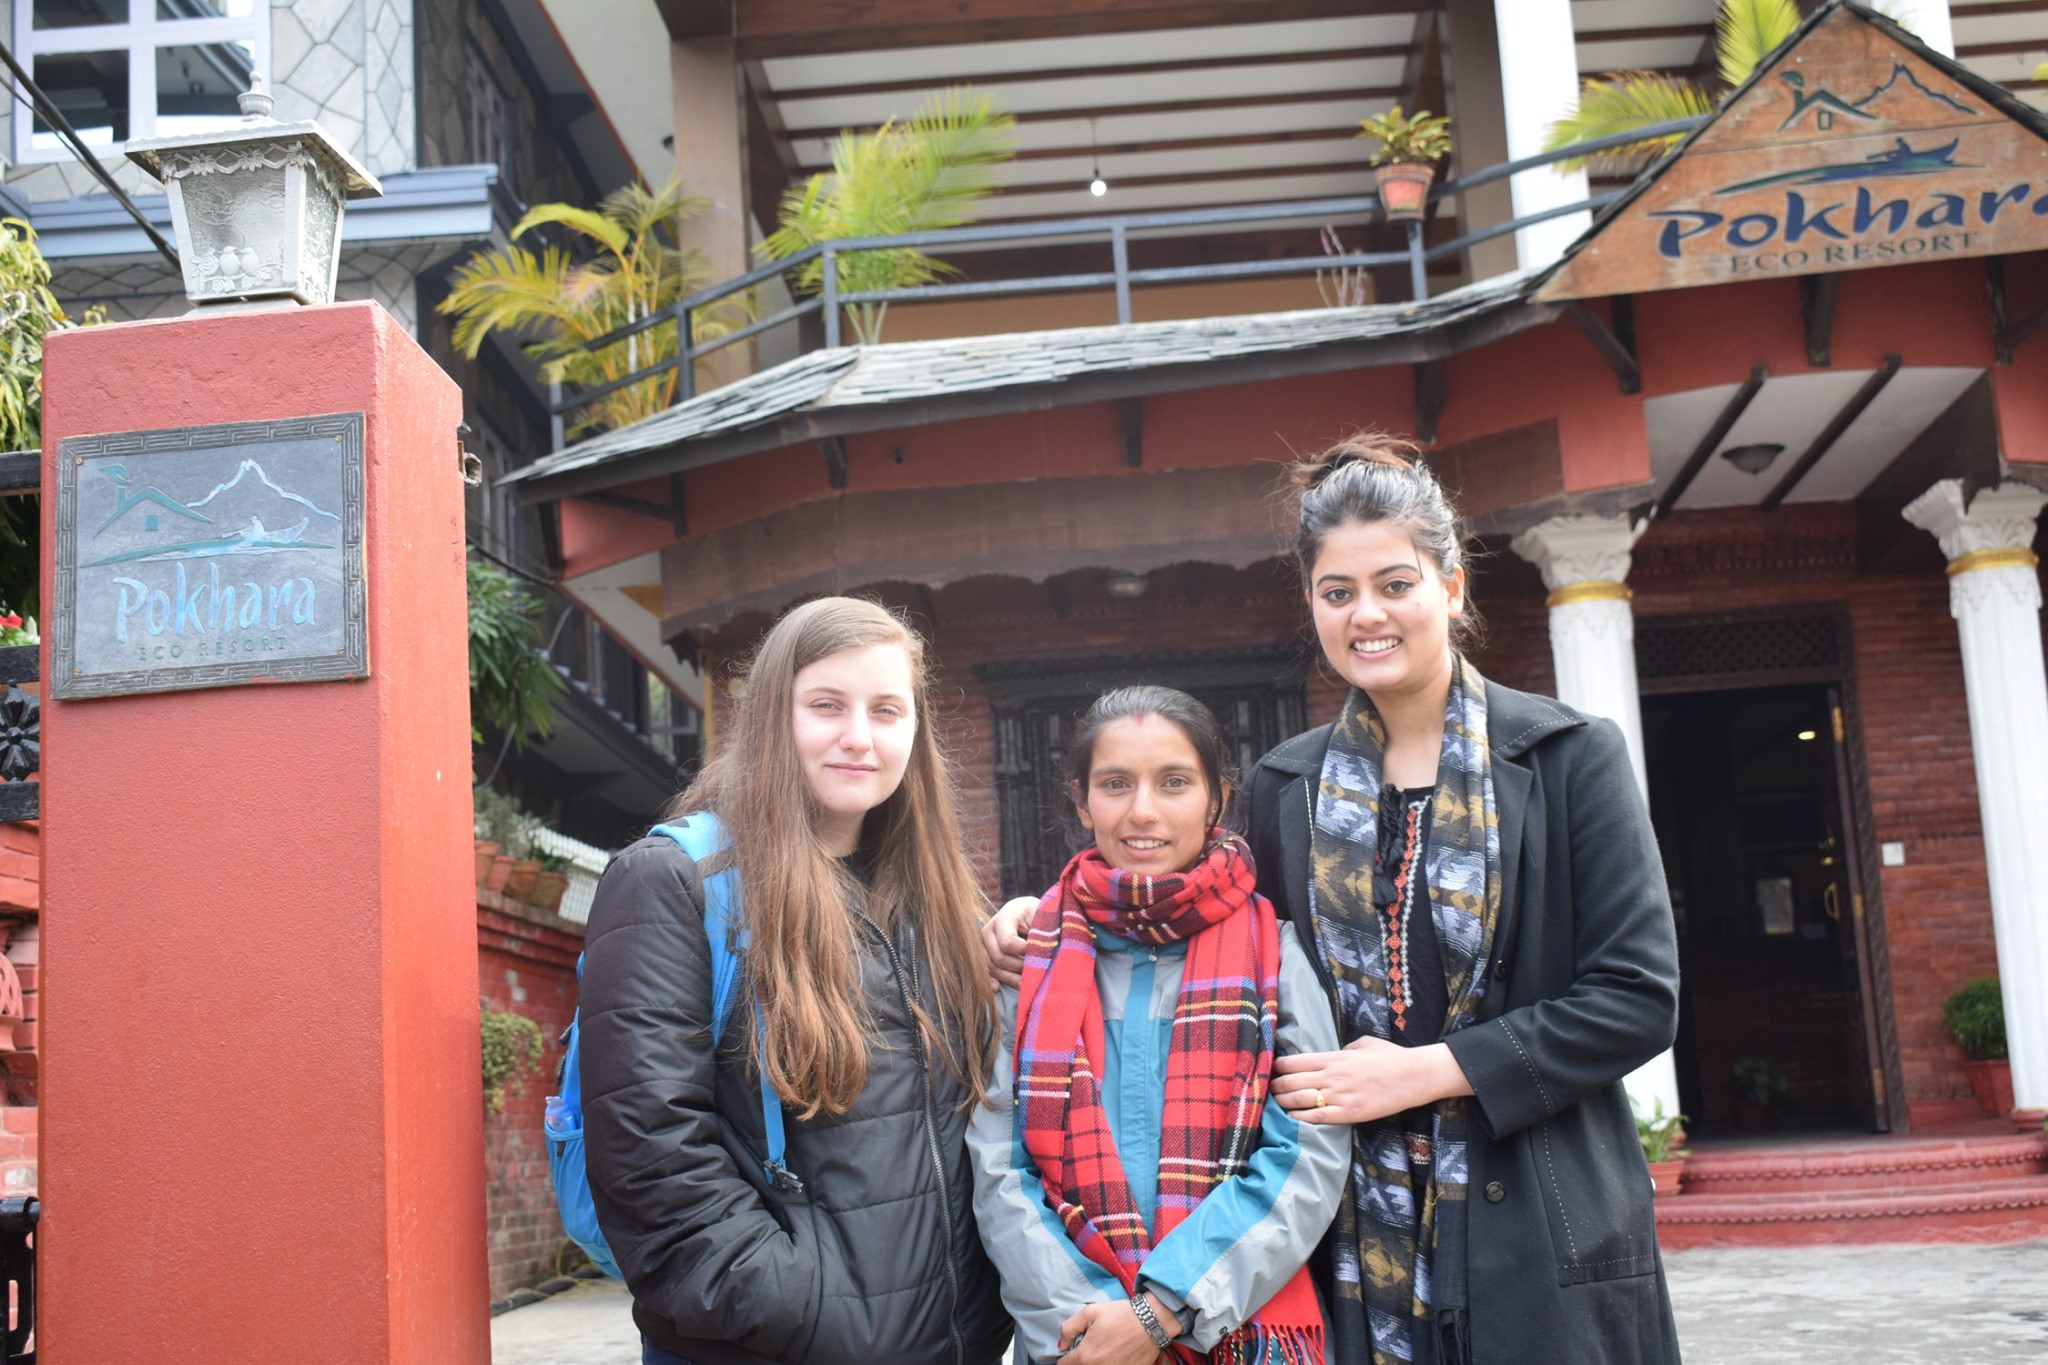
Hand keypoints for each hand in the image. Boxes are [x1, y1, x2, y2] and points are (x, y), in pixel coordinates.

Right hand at [982, 895, 1036, 988]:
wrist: (1032, 914)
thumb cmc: (1041, 915)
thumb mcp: (1045, 917)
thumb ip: (1043, 932)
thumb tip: (1042, 952)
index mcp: (1006, 915)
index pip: (1008, 942)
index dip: (1024, 952)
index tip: (1040, 952)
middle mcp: (990, 928)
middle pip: (999, 957)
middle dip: (1019, 967)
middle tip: (1036, 969)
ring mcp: (984, 942)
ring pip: (991, 967)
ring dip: (1010, 977)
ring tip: (1026, 979)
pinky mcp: (984, 954)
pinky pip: (985, 971)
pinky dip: (993, 980)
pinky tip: (998, 987)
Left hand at [1057, 1296, 1173, 1364]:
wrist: (1152, 1322)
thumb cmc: (1120, 1315)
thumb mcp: (1089, 1312)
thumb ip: (1068, 1329)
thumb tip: (1062, 1345)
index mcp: (1085, 1357)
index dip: (1066, 1356)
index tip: (1073, 1349)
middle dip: (1080, 1361)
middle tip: (1089, 1348)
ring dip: (1094, 1363)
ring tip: (1103, 1352)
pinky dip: (1110, 1364)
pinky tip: (1115, 1356)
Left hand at [1271, 1037, 1473, 1123]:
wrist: (1414, 1077)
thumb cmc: (1390, 1057)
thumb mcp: (1363, 1043)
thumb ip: (1343, 1048)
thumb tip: (1331, 1054)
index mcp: (1333, 1057)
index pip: (1294, 1062)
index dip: (1278, 1067)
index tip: (1271, 1070)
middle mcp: (1332, 1076)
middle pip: (1291, 1082)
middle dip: (1275, 1086)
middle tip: (1268, 1089)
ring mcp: (1340, 1096)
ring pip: (1300, 1100)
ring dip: (1283, 1102)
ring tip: (1275, 1104)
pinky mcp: (1349, 1114)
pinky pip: (1317, 1118)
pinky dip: (1300, 1118)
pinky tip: (1291, 1118)